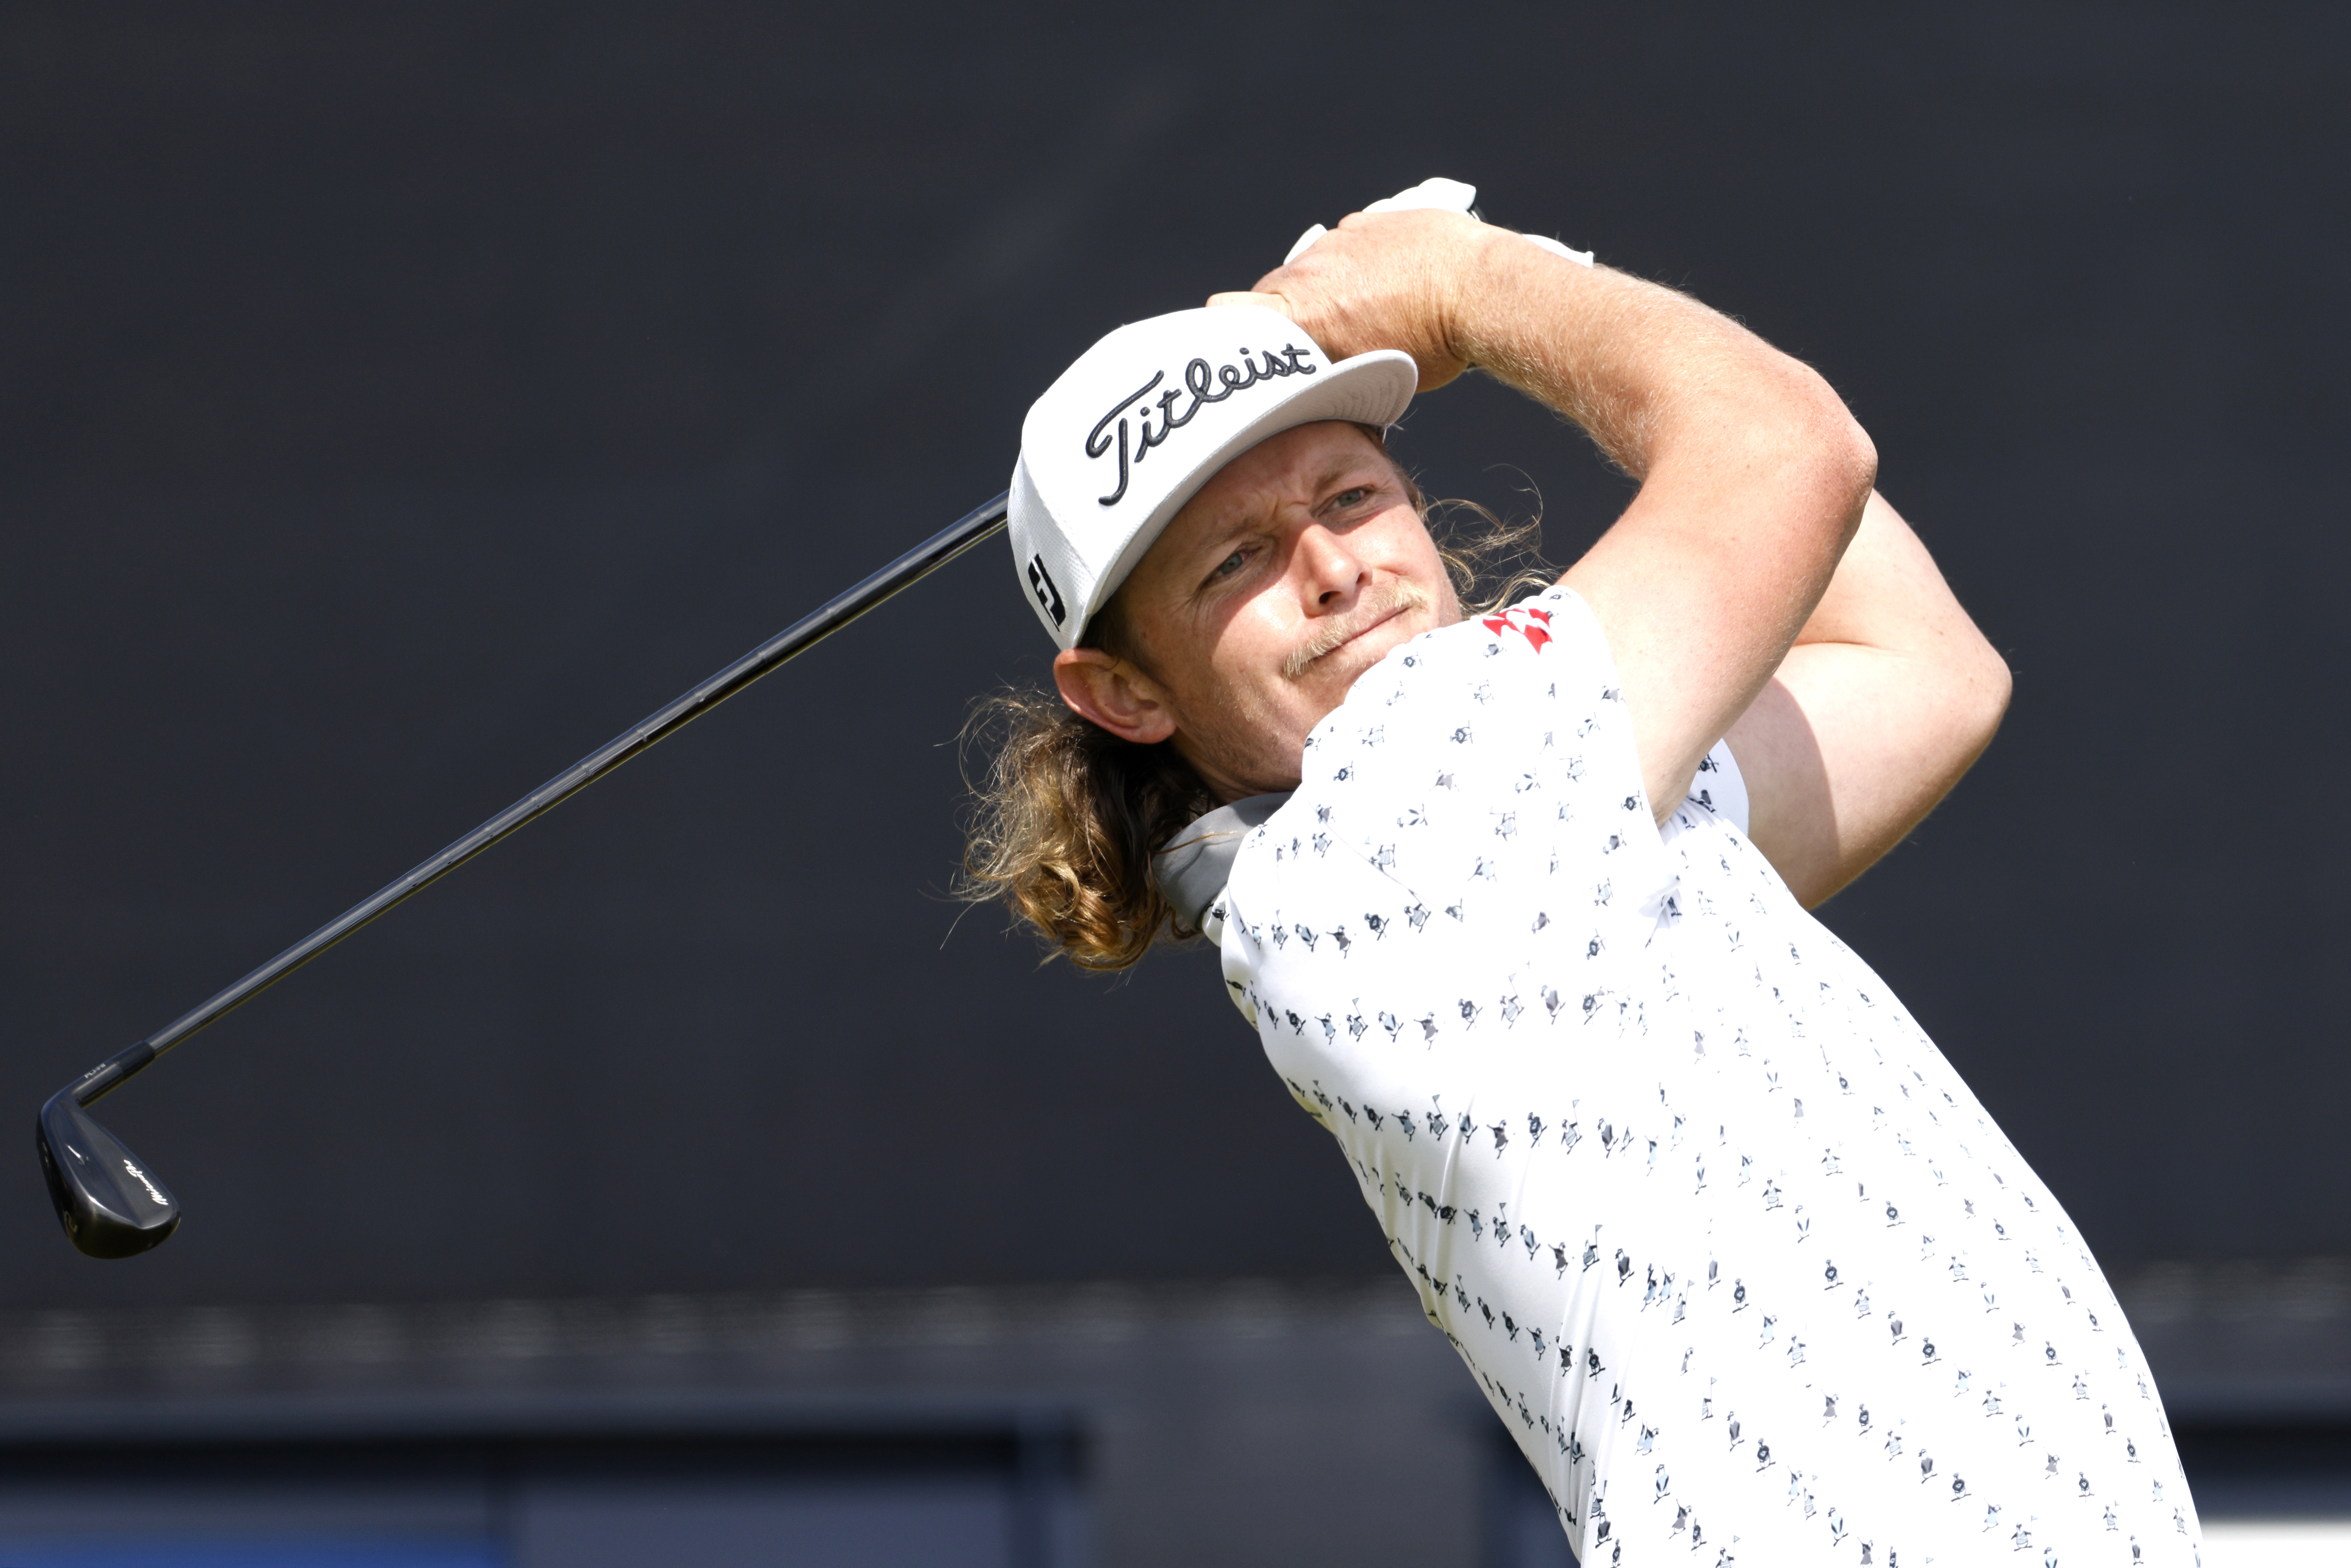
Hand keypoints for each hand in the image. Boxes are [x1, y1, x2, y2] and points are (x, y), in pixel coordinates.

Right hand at [1207, 208, 1492, 391]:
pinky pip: (1345, 245)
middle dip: (1287, 316)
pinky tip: (1389, 281)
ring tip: (1368, 310)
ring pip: (1312, 268)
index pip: (1228, 312)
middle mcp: (1308, 271)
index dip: (1223, 330)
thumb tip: (1312, 395)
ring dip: (1326, 288)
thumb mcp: (1371, 379)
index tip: (1232, 346)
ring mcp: (1337, 241)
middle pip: (1273, 293)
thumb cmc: (1432, 346)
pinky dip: (1356, 263)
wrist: (1480, 289)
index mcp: (1301, 313)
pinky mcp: (1366, 220)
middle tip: (1321, 342)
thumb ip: (1327, 374)